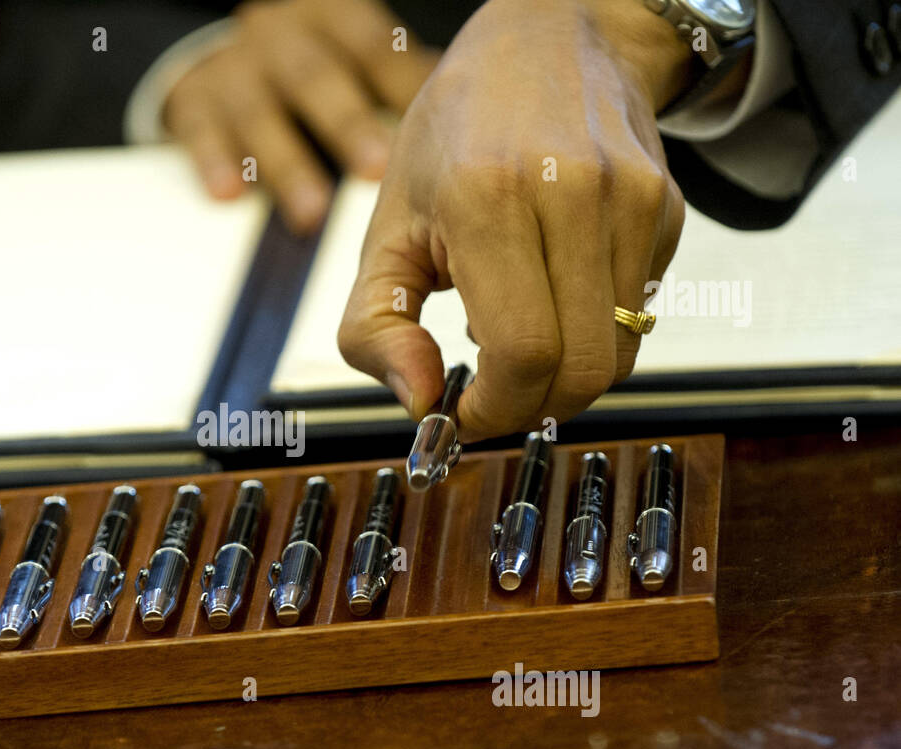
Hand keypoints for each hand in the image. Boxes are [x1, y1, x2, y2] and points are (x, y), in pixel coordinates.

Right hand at [164, 0, 439, 231]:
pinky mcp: (195, 105)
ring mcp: (239, 73)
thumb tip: (479, 131)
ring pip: (262, 112)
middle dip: (347, 125)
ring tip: (311, 213)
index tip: (434, 134)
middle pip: (319, 80)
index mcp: (337, 25)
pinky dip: (214, 162)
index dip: (401, 89)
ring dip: (287, 164)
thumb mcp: (359, 59)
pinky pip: (201, 132)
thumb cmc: (314, 65)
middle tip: (376, 171)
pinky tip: (228, 195)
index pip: (375, 52)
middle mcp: (287, 42)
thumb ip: (403, 90)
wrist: (222, 53)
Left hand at [337, 0, 692, 439]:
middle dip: (534, 408)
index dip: (495, 409)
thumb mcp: (386, 228)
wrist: (550, 38)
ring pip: (621, 352)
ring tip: (521, 333)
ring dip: (567, 373)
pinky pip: (642, 312)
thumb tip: (418, 406)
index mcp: (487, 199)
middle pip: (582, 369)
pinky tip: (558, 288)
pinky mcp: (667, 206)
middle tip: (496, 395)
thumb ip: (376, 327)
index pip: (521, 352)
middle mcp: (571, 194)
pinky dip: (597, 328)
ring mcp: (632, 199)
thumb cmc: (454, 135)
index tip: (465, 415)